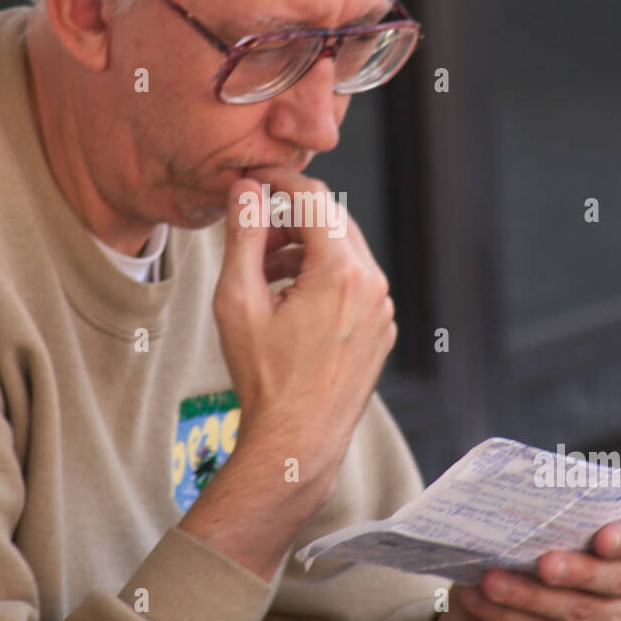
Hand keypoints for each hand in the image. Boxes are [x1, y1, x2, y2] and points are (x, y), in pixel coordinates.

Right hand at [212, 167, 396, 502]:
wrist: (297, 440)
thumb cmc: (265, 378)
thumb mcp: (238, 301)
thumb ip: (243, 236)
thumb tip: (246, 190)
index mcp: (341, 271)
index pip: (312, 195)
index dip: (278, 180)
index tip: (251, 180)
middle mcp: (372, 284)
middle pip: (330, 220)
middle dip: (288, 218)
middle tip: (251, 236)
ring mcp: (382, 308)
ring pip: (343, 251)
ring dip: (304, 249)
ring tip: (264, 274)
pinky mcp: (381, 328)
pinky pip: (354, 283)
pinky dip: (323, 277)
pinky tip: (289, 302)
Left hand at [433, 517, 620, 620]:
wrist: (483, 617)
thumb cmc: (510, 560)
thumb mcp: (519, 537)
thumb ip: (528, 524)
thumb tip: (504, 510)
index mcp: (614, 546)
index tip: (602, 538)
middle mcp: (619, 586)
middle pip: (613, 580)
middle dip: (576, 570)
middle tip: (544, 564)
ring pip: (575, 611)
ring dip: (528, 596)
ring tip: (491, 582)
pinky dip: (508, 616)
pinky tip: (478, 601)